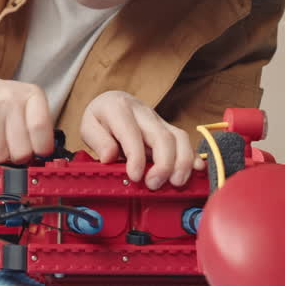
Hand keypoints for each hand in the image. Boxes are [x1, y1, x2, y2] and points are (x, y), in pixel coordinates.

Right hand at [0, 57, 54, 162]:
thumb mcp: (25, 103)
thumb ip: (38, 127)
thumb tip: (43, 158)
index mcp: (30, 94)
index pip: (41, 129)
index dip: (41, 147)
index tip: (39, 151)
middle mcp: (9, 100)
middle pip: (22, 150)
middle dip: (18, 155)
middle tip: (11, 145)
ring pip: (0, 156)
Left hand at [79, 90, 202, 189]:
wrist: (112, 101)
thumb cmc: (100, 118)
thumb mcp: (88, 126)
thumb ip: (98, 141)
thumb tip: (109, 157)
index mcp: (118, 109)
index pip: (131, 134)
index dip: (136, 157)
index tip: (135, 177)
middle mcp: (142, 112)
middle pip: (162, 137)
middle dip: (163, 164)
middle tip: (154, 184)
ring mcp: (158, 119)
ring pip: (178, 138)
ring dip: (181, 163)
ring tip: (175, 182)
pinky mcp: (168, 128)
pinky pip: (185, 140)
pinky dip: (193, 156)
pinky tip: (196, 170)